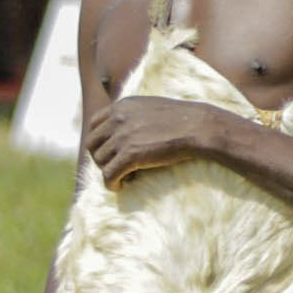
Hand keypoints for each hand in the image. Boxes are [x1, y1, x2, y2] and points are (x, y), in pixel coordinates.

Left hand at [84, 96, 225, 186]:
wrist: (200, 127)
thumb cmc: (184, 119)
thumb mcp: (153, 107)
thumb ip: (135, 114)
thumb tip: (126, 129)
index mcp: (122, 106)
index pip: (94, 123)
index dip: (99, 140)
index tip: (109, 150)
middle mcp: (118, 119)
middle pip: (92, 143)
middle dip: (100, 157)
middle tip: (115, 166)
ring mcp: (122, 137)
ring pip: (99, 161)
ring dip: (109, 171)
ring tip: (125, 176)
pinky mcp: (130, 155)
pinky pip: (109, 174)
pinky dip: (111, 183)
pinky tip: (121, 186)